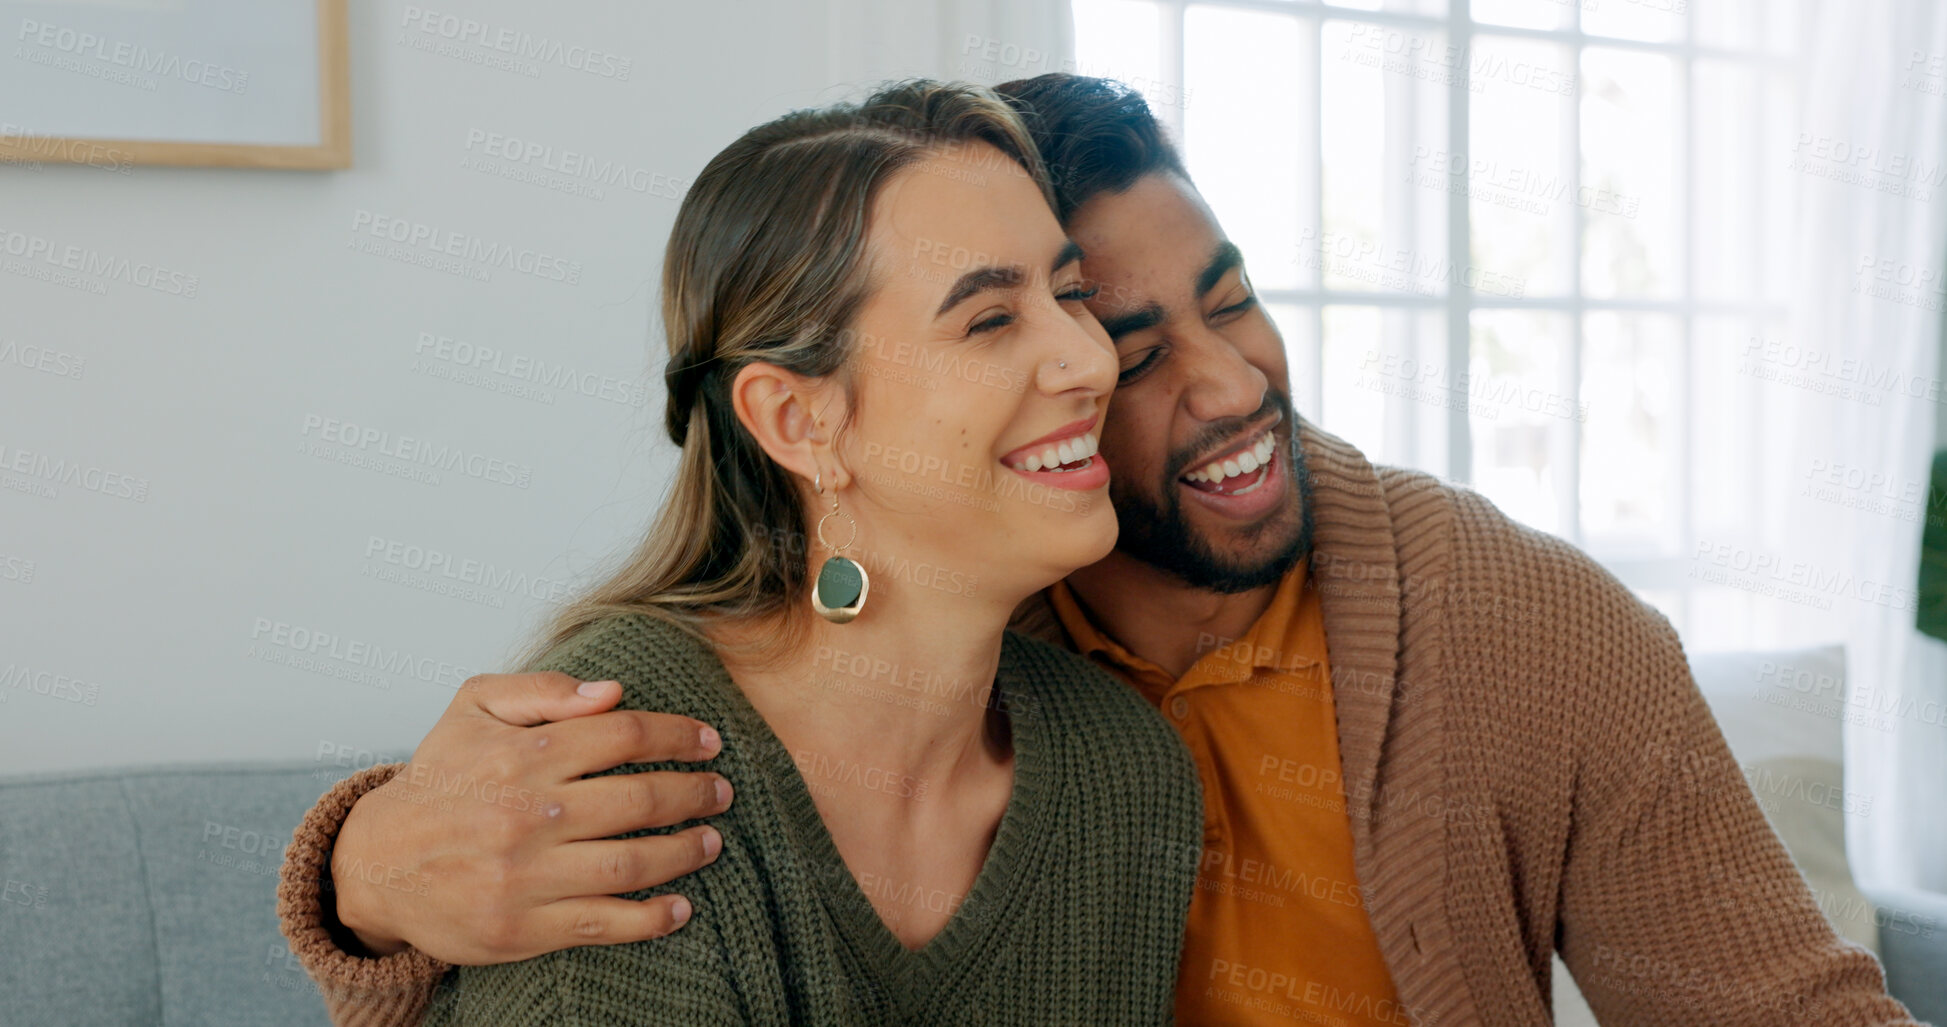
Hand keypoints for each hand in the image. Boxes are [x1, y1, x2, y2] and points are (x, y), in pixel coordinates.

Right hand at [329, 672, 732, 964]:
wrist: (376, 862)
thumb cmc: (440, 780)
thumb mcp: (471, 709)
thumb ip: (541, 690)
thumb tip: (612, 692)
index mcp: (520, 755)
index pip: (623, 734)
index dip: (676, 734)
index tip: (708, 740)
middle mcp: (527, 815)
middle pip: (638, 798)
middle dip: (693, 792)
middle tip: (720, 791)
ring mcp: (524, 876)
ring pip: (630, 863)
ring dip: (684, 852)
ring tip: (711, 840)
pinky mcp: (520, 928)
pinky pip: (602, 923)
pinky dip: (650, 919)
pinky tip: (680, 908)